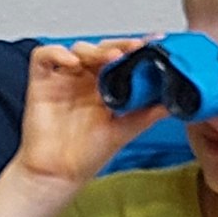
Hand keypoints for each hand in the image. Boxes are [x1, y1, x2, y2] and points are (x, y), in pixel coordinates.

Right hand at [16, 39, 168, 185]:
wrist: (59, 174)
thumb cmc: (86, 155)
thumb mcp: (126, 130)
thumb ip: (148, 114)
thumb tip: (177, 102)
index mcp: (105, 87)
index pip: (121, 58)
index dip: (135, 48)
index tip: (155, 42)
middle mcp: (85, 80)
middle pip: (101, 48)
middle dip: (119, 45)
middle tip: (135, 49)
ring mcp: (63, 79)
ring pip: (78, 49)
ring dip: (95, 49)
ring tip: (110, 58)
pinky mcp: (40, 82)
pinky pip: (44, 56)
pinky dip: (57, 53)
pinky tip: (73, 63)